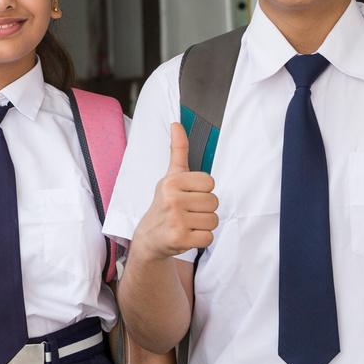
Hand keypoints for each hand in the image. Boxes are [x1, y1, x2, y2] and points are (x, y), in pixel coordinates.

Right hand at [130, 124, 217, 260]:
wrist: (149, 236)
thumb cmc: (165, 204)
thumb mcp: (170, 176)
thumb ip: (177, 150)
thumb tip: (177, 124)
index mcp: (171, 182)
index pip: (210, 182)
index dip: (203, 191)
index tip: (188, 195)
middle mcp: (172, 200)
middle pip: (214, 202)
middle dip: (204, 209)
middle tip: (187, 212)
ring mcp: (175, 221)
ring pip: (213, 220)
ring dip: (204, 224)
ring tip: (187, 223)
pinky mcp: (180, 239)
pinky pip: (208, 237)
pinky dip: (201, 238)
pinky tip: (187, 235)